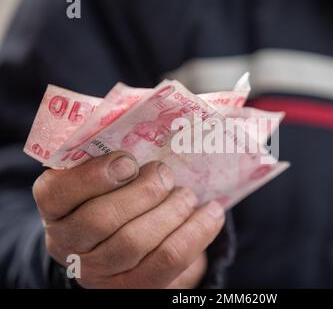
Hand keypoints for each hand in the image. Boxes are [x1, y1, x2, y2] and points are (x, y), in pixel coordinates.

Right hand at [32, 151, 224, 287]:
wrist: (124, 240)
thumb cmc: (116, 192)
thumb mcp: (104, 171)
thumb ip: (111, 147)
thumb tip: (146, 110)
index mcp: (55, 206)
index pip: (56, 192)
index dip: (93, 175)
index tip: (129, 160)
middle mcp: (67, 244)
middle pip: (101, 220)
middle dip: (143, 192)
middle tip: (166, 174)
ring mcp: (97, 272)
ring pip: (135, 243)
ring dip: (171, 211)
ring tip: (188, 195)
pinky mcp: (132, 287)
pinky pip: (166, 262)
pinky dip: (195, 233)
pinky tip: (211, 214)